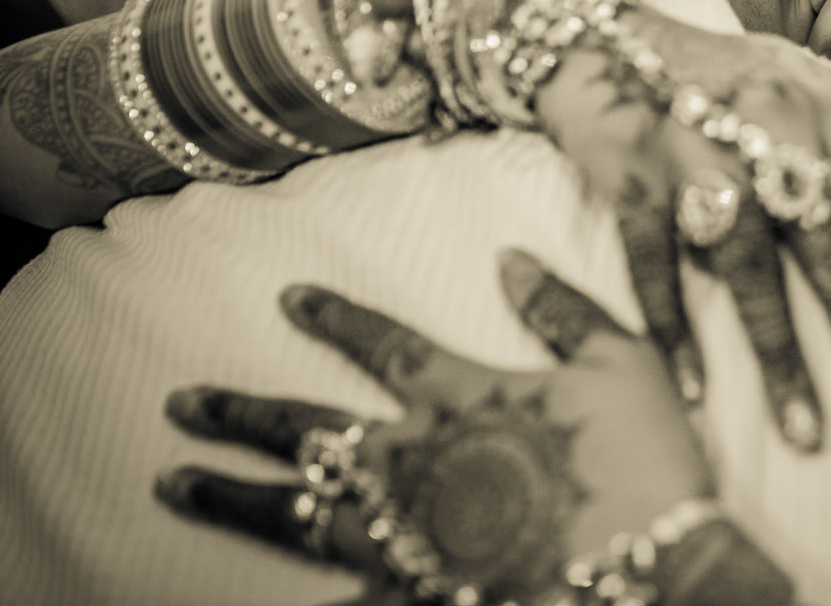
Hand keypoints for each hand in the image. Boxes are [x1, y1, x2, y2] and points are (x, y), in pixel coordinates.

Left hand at [154, 251, 709, 603]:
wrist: (657, 573)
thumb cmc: (645, 462)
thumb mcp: (624, 361)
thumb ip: (562, 307)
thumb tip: (509, 258)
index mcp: (462, 395)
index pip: (382, 344)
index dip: (334, 317)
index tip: (287, 298)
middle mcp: (414, 461)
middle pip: (306, 430)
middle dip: (239, 412)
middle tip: (181, 403)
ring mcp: (404, 533)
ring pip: (292, 510)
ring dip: (228, 494)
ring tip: (173, 483)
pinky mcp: (414, 588)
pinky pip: (338, 588)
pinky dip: (300, 585)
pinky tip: (255, 586)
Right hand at [533, 7, 830, 451]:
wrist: (601, 32)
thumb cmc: (713, 69)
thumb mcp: (800, 76)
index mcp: (829, 109)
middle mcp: (775, 131)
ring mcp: (701, 154)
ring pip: (751, 270)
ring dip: (781, 357)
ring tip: (807, 429)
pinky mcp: (634, 175)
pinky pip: (656, 264)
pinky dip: (673, 330)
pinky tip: (692, 393)